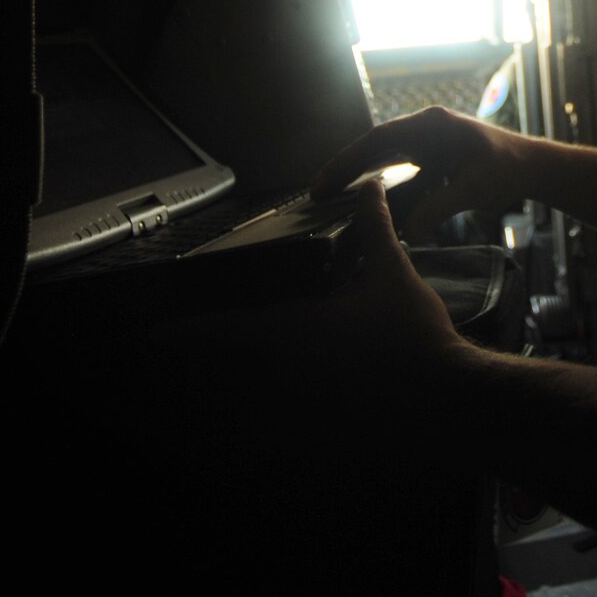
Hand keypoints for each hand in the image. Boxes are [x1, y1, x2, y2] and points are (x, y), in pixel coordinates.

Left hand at [150, 180, 472, 417]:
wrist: (447, 397)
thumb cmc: (413, 335)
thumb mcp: (392, 273)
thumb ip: (374, 229)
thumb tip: (369, 185)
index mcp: (293, 331)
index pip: (221, 332)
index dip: (181, 334)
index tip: (150, 338)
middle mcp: (289, 368)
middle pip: (235, 360)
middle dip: (215, 347)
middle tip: (195, 335)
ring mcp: (307, 395)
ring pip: (261, 379)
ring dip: (247, 366)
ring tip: (248, 344)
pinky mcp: (328, 411)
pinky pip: (291, 393)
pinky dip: (283, 379)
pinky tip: (306, 364)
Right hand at [312, 106, 535, 241]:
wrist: (532, 166)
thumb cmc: (509, 170)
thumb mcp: (475, 189)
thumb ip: (440, 209)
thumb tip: (406, 232)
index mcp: (433, 124)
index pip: (381, 138)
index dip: (350, 158)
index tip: (327, 179)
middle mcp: (425, 127)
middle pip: (375, 146)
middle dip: (345, 167)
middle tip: (315, 192)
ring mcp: (426, 140)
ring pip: (382, 156)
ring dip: (358, 174)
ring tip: (328, 196)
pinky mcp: (430, 156)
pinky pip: (396, 166)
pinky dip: (378, 181)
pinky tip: (363, 201)